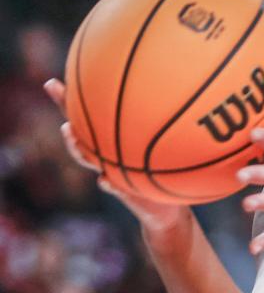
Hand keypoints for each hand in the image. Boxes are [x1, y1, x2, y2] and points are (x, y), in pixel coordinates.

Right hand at [43, 79, 190, 236]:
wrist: (168, 209)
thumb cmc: (169, 170)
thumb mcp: (170, 145)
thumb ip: (170, 124)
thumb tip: (183, 86)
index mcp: (115, 141)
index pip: (89, 117)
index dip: (68, 102)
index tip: (51, 83)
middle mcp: (108, 156)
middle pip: (80, 138)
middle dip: (68, 126)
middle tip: (61, 112)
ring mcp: (113, 174)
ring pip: (90, 160)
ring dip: (78, 149)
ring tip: (69, 133)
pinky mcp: (124, 193)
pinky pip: (112, 187)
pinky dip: (108, 184)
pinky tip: (105, 180)